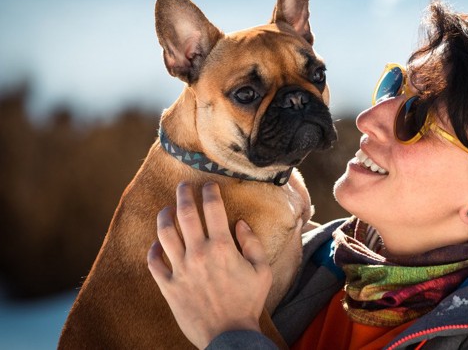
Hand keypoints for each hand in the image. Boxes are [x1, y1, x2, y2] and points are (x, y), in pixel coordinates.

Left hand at [147, 182, 271, 348]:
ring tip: (167, 209)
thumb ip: (252, 244)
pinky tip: (157, 244)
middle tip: (183, 186)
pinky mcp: (169, 286)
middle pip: (185, 214)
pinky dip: (153, 250)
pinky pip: (154, 263)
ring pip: (165, 234)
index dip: (209, 192)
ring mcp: (180, 270)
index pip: (213, 208)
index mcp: (222, 247)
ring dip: (164, 216)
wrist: (229, 336)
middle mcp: (198, 254)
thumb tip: (240, 223)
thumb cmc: (248, 303)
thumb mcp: (262, 271)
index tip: (209, 185)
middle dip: (183, 194)